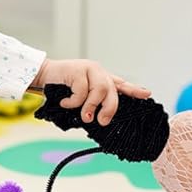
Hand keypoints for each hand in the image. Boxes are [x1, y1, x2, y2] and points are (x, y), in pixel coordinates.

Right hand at [32, 58, 150, 125]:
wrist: (43, 77)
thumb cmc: (62, 90)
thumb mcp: (79, 99)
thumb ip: (91, 106)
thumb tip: (100, 121)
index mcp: (101, 79)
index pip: (121, 84)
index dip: (134, 90)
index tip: (147, 94)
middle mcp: (98, 72)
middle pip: (112, 90)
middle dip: (109, 108)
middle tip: (101, 121)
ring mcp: (89, 69)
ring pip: (100, 89)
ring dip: (91, 106)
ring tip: (83, 115)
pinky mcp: (77, 69)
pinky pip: (81, 91)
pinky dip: (73, 102)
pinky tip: (65, 102)